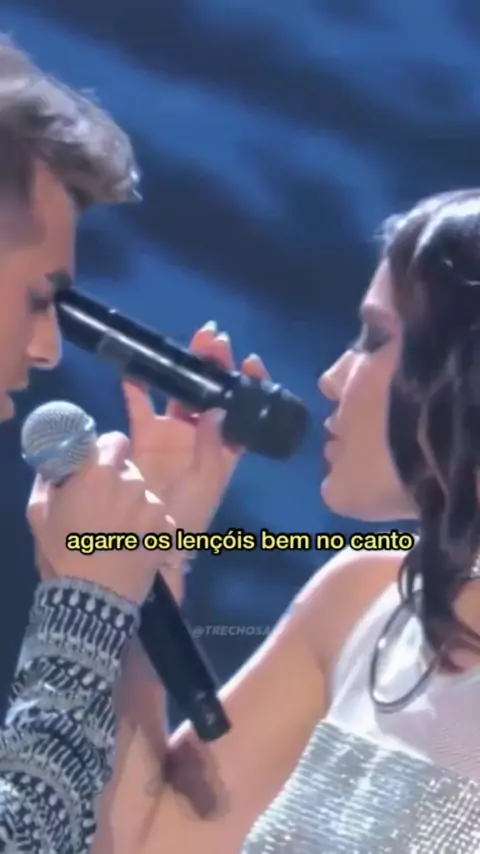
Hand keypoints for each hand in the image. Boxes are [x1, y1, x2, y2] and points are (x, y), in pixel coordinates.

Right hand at [27, 431, 175, 603]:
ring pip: (146, 496)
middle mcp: (131, 483)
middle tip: (107, 508)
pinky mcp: (167, 530)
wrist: (91, 599)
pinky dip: (153, 530)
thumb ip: (49, 481)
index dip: (108, 453)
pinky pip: (161, 520)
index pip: (116, 441)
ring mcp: (152, 506)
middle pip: (131, 471)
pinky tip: (138, 546)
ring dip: (137, 507)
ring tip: (122, 534)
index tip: (101, 468)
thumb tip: (56, 467)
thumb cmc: (61, 554)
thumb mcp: (40, 514)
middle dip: (121, 483)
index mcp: (98, 473)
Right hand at [122, 322, 268, 540]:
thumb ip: (212, 447)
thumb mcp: (207, 483)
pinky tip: (134, 372)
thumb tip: (217, 411)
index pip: (243, 407)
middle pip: (212, 391)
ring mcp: (174, 432)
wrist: (154, 539)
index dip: (249, 383)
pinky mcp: (146, 435)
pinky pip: (140, 406)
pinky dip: (136, 388)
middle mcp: (204, 433)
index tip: (250, 362)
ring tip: (191, 343)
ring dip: (185, 368)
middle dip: (215, 363)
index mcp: (227, 445)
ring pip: (182, 392)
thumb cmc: (190, 514)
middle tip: (214, 339)